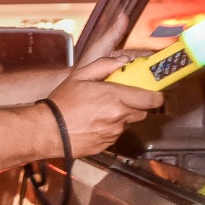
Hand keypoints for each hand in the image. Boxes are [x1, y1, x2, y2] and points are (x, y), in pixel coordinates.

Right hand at [46, 13, 162, 157]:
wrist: (48, 131)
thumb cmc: (62, 103)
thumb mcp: (80, 76)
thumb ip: (104, 66)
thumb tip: (124, 61)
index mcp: (114, 97)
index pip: (151, 99)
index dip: (155, 95)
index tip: (153, 92)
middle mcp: (118, 116)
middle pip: (142, 111)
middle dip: (135, 104)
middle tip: (119, 98)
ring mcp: (113, 132)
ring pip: (128, 122)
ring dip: (121, 116)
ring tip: (100, 111)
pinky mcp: (107, 144)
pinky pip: (116, 134)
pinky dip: (110, 128)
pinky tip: (94, 123)